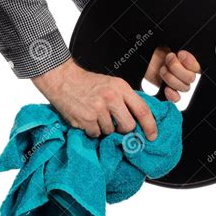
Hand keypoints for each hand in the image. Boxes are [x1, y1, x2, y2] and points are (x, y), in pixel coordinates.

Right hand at [32, 58, 157, 139]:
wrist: (63, 79)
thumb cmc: (88, 83)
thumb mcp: (112, 84)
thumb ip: (126, 99)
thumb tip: (139, 120)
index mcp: (121, 88)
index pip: (142, 110)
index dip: (150, 126)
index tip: (152, 135)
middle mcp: (111, 98)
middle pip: (128, 126)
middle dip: (124, 130)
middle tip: (117, 125)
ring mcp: (97, 110)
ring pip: (110, 132)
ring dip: (105, 129)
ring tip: (96, 116)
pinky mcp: (85, 120)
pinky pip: (96, 134)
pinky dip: (93, 130)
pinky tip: (88, 119)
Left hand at [145, 48, 200, 102]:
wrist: (145, 61)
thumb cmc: (155, 53)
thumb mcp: (167, 46)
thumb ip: (179, 50)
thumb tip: (183, 53)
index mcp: (189, 63)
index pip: (197, 67)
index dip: (190, 62)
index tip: (180, 54)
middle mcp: (186, 74)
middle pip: (191, 78)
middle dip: (177, 68)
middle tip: (168, 59)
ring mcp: (178, 85)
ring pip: (185, 88)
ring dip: (172, 78)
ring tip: (163, 70)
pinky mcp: (170, 93)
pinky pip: (177, 99)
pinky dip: (173, 95)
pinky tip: (166, 88)